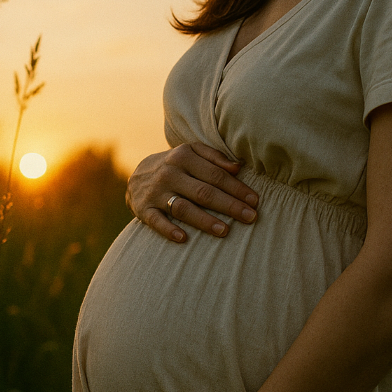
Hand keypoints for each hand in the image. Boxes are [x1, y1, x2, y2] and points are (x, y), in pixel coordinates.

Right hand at [126, 143, 258, 242]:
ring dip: (205, 220)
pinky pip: (156, 221)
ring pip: (183, 208)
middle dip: (229, 205)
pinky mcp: (144, 209)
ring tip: (225, 231)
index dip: (237, 188)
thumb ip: (215, 157)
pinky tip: (184, 239)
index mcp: (184, 156)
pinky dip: (169, 230)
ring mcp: (156, 192)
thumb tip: (238, 167)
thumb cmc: (176, 165)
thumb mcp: (191, 152)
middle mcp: (170, 173)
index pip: (215, 175)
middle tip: (250, 217)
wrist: (137, 175)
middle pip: (203, 192)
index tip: (255, 200)